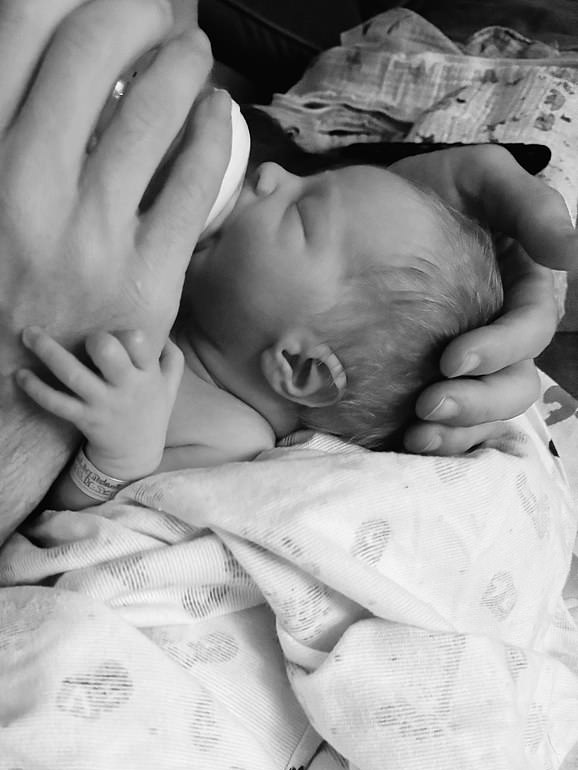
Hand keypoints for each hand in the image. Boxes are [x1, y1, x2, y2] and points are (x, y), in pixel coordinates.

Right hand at [0, 0, 228, 607]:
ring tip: (193, 56)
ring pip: (153, 110)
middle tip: (157, 14)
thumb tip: (46, 55)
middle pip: (92, 50)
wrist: (10, 393)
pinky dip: (213, 135)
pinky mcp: (146, 277)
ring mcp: (90, 235)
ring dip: (184, 64)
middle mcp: (23, 188)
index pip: (19, 30)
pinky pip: (194, 183)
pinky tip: (218, 115)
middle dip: (136, 11)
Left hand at [17, 327, 183, 479]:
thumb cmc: (151, 411)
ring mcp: (102, 404)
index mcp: (147, 374)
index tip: (115, 333)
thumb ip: (172, 357)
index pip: (140, 344)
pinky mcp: (83, 418)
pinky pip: (56, 403)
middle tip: (84, 336)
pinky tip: (20, 375)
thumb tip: (164, 331)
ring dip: (48, 352)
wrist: (135, 455)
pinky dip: (36, 389)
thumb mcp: (170, 386)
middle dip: (94, 339)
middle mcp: (125, 387)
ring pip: (73, 375)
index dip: (127, 334)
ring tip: (28, 335)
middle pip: (108, 354)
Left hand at [390, 144, 576, 453]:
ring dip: (457, 431)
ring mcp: (469, 362)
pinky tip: (403, 443)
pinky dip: (435, 438)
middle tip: (428, 407)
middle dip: (477, 402)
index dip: (500, 351)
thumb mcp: (479, 177)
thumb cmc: (429, 191)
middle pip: (512, 385)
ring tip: (415, 437)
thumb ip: (528, 205)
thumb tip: (571, 253)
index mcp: (521, 293)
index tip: (451, 360)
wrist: (363, 211)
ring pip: (484, 413)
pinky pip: (449, 423)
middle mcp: (501, 335)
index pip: (528, 333)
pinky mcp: (430, 378)